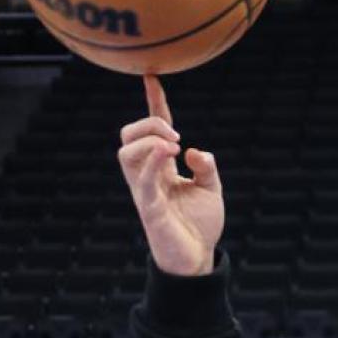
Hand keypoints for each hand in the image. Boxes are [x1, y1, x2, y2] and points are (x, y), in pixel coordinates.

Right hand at [117, 74, 224, 275]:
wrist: (197, 259)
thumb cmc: (200, 224)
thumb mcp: (212, 188)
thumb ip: (207, 166)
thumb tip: (194, 150)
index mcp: (162, 168)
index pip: (152, 129)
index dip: (153, 103)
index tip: (152, 78)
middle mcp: (148, 175)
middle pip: (128, 136)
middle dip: (148, 123)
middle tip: (176, 136)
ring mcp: (145, 190)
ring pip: (125, 152)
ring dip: (148, 140)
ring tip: (173, 145)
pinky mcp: (149, 207)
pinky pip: (140, 179)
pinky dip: (151, 160)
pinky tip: (168, 153)